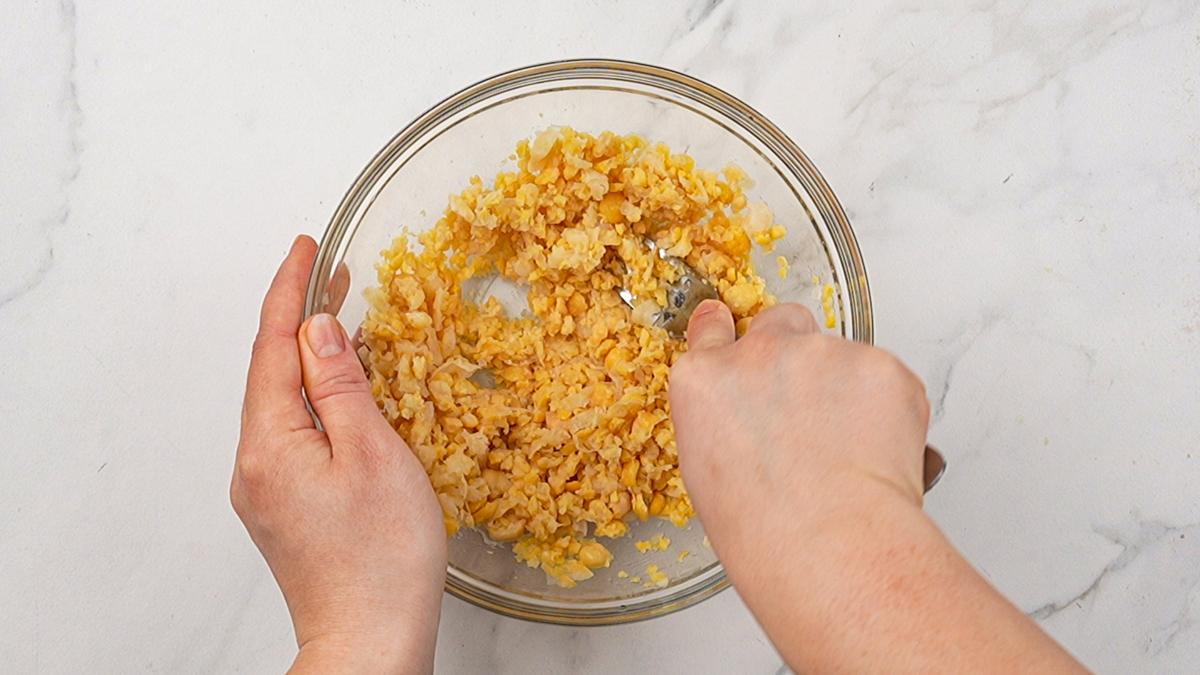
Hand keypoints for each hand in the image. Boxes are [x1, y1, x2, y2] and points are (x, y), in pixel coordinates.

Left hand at [231, 236, 445, 673]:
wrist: (370, 642)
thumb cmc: (381, 560)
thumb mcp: (372, 453)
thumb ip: (340, 384)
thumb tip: (316, 328)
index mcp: (271, 443)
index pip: (272, 346)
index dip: (289, 290)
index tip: (306, 247)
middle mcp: (255, 465)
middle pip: (270, 371)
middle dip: (299, 318)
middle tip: (332, 272)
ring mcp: (266, 490)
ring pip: (283, 402)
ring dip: (310, 357)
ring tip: (343, 320)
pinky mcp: (285, 508)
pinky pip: (294, 433)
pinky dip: (316, 398)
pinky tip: (344, 391)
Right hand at [669, 300, 1082, 672]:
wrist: (830, 544)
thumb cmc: (765, 532)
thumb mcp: (710, 476)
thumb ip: (728, 423)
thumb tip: (755, 422)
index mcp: (704, 381)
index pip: (712, 328)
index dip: (730, 333)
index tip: (737, 331)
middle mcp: (758, 353)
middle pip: (782, 324)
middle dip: (796, 354)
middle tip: (813, 407)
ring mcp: (821, 353)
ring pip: (840, 356)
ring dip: (847, 389)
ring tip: (851, 452)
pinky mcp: (879, 365)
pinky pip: (885, 379)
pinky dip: (888, 408)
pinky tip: (878, 453)